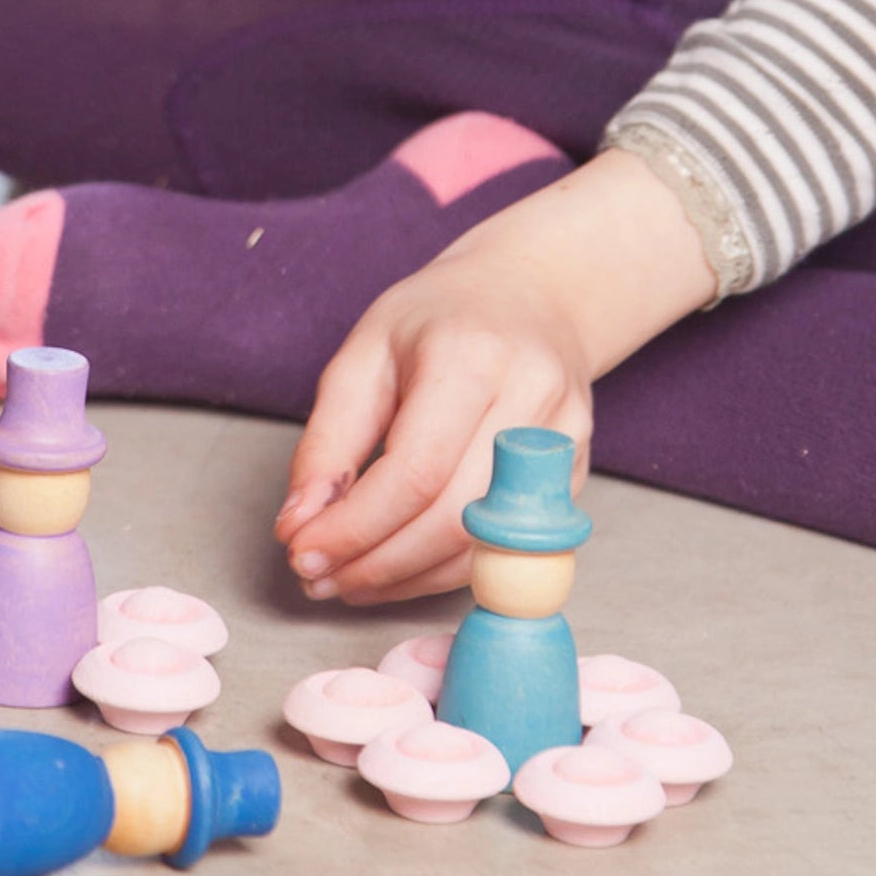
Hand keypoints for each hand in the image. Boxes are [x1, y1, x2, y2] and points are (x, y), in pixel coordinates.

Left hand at [273, 146, 716, 603]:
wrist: (530, 296)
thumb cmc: (438, 320)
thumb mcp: (366, 355)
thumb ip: (329, 440)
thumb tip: (299, 524)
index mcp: (472, 356)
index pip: (415, 473)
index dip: (354, 528)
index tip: (301, 550)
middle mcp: (532, 400)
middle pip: (453, 519)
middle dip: (376, 563)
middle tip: (317, 576)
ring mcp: (564, 442)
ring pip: (484, 547)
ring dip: (406, 578)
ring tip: (348, 578)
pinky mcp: (575, 477)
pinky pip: (506, 548)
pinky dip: (444, 571)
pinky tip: (397, 567)